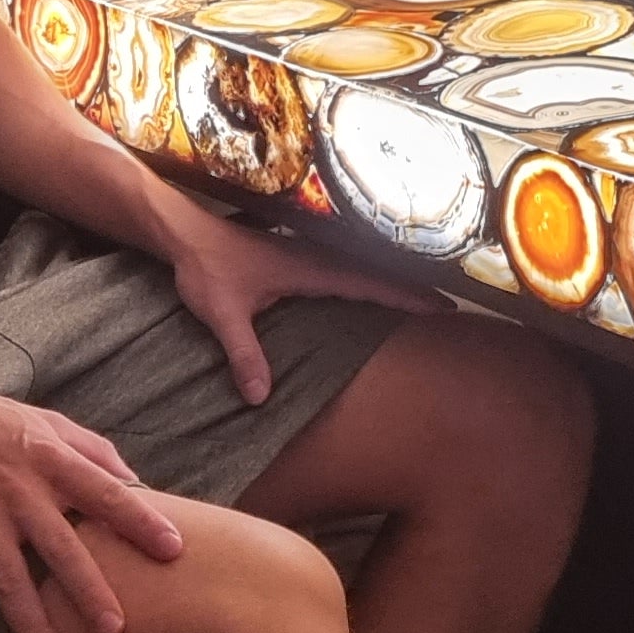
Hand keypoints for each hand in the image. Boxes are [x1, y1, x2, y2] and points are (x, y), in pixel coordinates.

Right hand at [0, 363, 181, 632]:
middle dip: (88, 591)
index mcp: (51, 461)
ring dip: (33, 624)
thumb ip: (94, 451)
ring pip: (11, 581)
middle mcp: (19, 493)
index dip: (141, 521)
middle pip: (61, 549)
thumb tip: (136, 481)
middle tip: (115, 629)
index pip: (105, 493)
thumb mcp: (47, 422)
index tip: (174, 548)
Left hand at [156, 198, 441, 403]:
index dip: (406, 295)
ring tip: (422, 300)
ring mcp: (309, 255)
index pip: (369, 283)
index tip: (442, 306)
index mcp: (310, 267)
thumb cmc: (206, 268)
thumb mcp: (224, 314)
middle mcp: (317, 257)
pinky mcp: (298, 258)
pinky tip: (371, 291)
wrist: (184, 234)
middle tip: (449, 307)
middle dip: (412, 289)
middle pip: (376, 273)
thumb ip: (244, 353)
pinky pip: (345, 269)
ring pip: (361, 269)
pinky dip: (367, 279)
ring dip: (392, 281)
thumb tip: (260, 398)